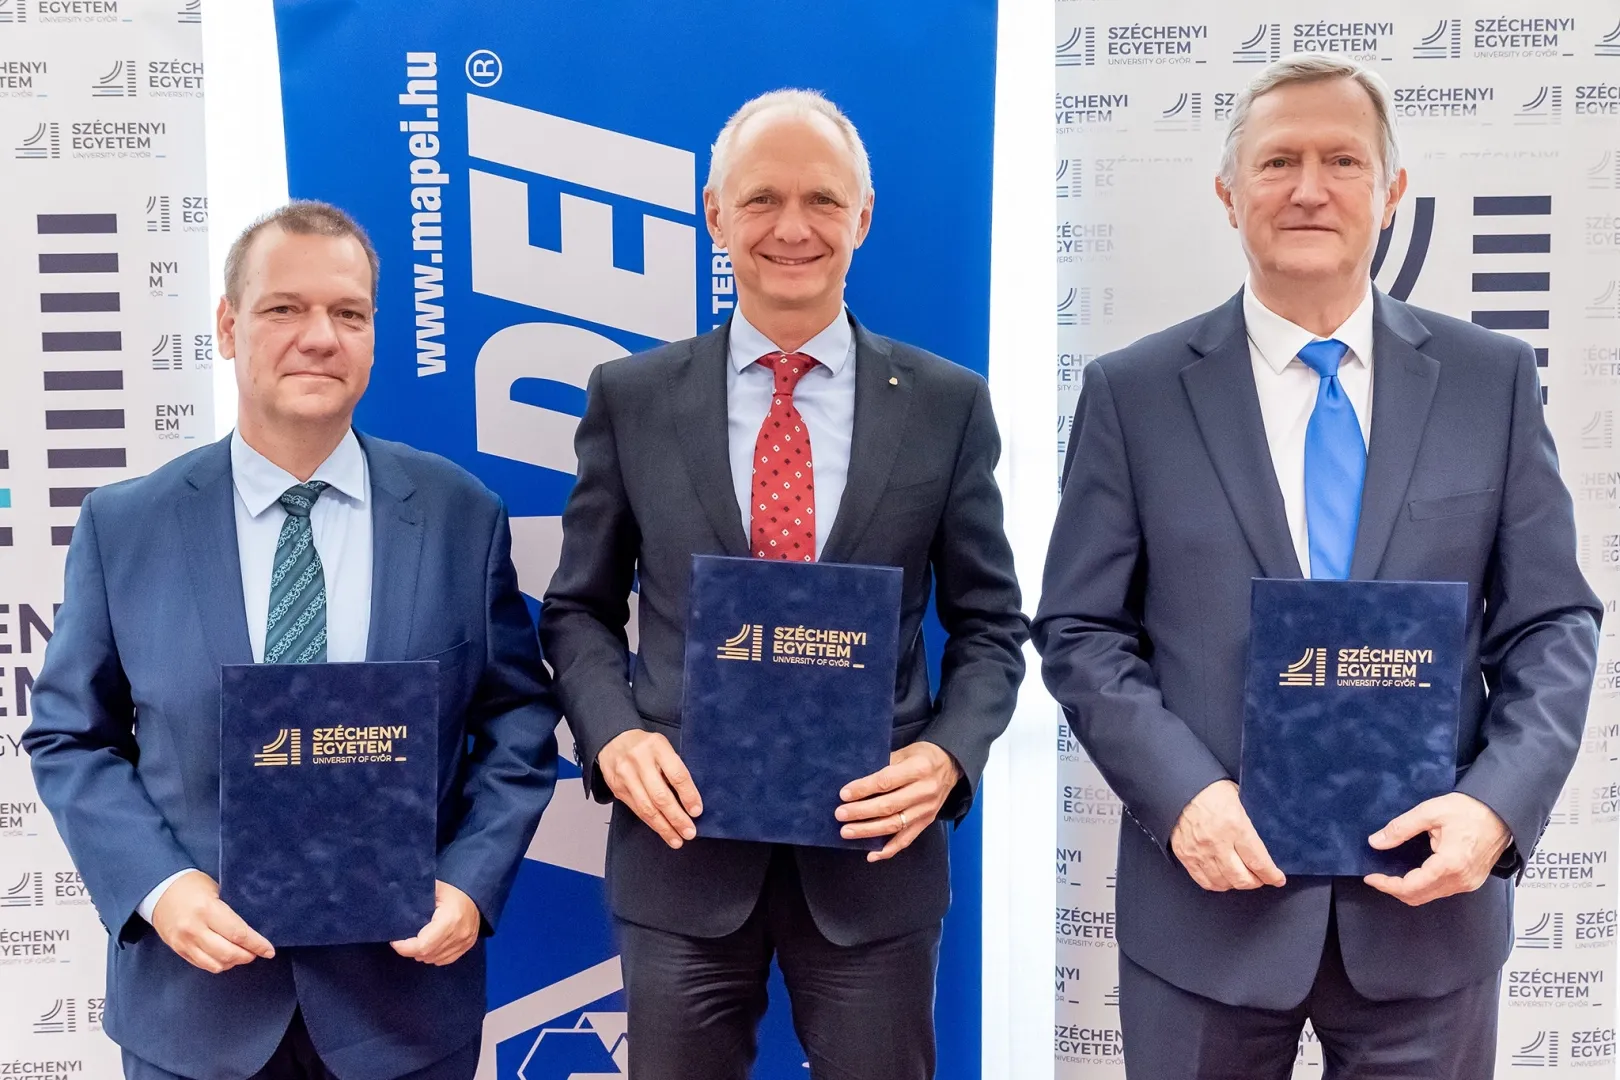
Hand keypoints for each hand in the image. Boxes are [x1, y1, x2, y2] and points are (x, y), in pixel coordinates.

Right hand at [149, 870, 274, 973]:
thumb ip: (230, 910)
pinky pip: (202, 964)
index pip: (238, 933)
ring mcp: (184, 942)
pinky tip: (226, 957)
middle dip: (248, 955)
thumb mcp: (215, 890)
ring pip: (216, 964)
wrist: (158, 890)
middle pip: (228, 953)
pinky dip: (218, 964)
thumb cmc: (191, 885)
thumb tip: (253, 927)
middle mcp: (194, 929)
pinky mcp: (178, 950)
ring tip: (243, 954)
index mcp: (207, 909)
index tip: (269, 950)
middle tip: (257, 951)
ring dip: (233, 962)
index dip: (257, 944)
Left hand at [391, 880, 481, 964]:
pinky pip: (446, 960)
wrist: (475, 890)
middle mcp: (459, 934)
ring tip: (417, 940)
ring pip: (435, 959)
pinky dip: (434, 956)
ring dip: (422, 954)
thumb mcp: (431, 890)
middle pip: (427, 954)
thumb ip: (414, 902)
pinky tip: (430, 945)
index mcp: (449, 919)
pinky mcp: (468, 945)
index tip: (395, 939)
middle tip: (404, 938)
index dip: (404, 947)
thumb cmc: (451, 888)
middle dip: (411, 950)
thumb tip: (395, 912)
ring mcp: (465, 941)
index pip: (422, 945)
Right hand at [598, 729, 701, 848]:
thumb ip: (675, 766)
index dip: (688, 795)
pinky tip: (662, 830)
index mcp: (657, 747)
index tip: (697, 811)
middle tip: (689, 832)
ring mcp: (626, 776)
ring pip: (647, 808)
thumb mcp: (663, 746)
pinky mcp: (617, 789)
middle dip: (677, 818)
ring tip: (677, 839)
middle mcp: (639, 761)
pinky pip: (637, 810)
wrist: (613, 740)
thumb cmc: (646, 745)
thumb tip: (692, 798)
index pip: (677, 775)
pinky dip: (651, 823)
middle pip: (660, 796)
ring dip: (664, 827)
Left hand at [836, 741, 960, 862]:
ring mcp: (926, 810)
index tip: (844, 794)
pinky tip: (871, 854)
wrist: (951, 765)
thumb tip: (858, 781)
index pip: (886, 782)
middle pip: (888, 806)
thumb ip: (884, 765)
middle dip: (861, 812)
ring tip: (847, 832)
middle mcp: (924, 791)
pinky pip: (906, 839)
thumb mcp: (905, 752)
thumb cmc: (923, 756)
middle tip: (840, 814)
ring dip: (868, 831)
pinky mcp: (926, 822)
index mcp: (919, 769)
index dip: (864, 789)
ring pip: (894, 825)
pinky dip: (888, 850)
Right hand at [1169, 780, 1286, 891]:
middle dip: (1256, 882)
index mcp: (1235, 826)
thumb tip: (1265, 838)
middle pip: (1242, 879)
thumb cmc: (1211, 790)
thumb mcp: (1240, 799)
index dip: (1271, 875)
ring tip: (1242, 878)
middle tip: (1261, 878)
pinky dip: (1217, 884)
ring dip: (1236, 884)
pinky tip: (1223, 879)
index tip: (1277, 879)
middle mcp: (1217, 843)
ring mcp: (1199, 852)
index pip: (1258, 862)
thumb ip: (1250, 821)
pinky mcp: (1185, 855)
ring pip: (1224, 883)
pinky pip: (1204, 881)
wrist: (1180, 786)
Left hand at [1364, 792, 1511, 905]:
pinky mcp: (1471, 881)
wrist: (1501, 813)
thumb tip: (1376, 842)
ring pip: (1430, 896)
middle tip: (1377, 877)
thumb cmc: (1470, 810)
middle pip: (1419, 896)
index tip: (1371, 878)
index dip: (1387, 885)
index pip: (1411, 887)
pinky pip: (1442, 891)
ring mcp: (1468, 883)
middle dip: (1394, 889)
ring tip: (1391, 874)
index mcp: (1450, 864)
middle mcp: (1461, 880)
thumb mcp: (1430, 812)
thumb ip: (1401, 828)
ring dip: (1409, 889)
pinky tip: (1413, 873)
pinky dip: (1424, 886)